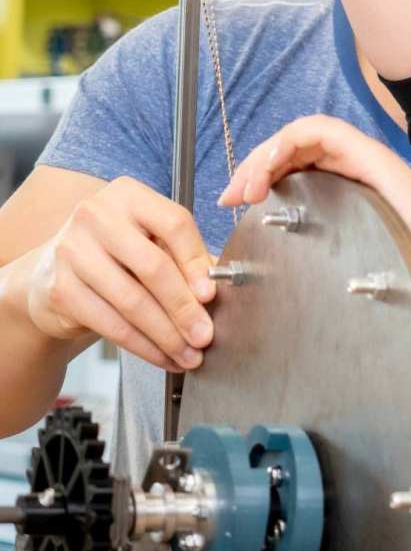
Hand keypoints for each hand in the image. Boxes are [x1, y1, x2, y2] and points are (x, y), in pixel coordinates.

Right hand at [26, 177, 214, 371]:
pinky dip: (142, 346)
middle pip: (153, 266)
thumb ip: (185, 256)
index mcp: (129, 195)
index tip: (211, 295)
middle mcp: (97, 216)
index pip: (174, 224)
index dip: (196, 262)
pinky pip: (111, 324)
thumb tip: (217, 289)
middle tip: (204, 335)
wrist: (52, 271)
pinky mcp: (61, 288)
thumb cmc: (117, 252)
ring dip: (166, 334)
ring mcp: (73, 251)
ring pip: (132, 301)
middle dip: (184, 308)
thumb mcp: (150, 240)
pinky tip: (161, 356)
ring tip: (189, 354)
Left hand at [220, 115, 410, 264]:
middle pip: (286, 146)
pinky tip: (271, 170)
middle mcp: (345, 159)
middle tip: (229, 197)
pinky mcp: (361, 148)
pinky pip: (315, 131)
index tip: (231, 203)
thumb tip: (281, 251)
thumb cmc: (398, 251)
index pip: (289, 163)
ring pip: (295, 134)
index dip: (257, 176)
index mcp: (339, 179)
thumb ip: (317, 233)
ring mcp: (355, 150)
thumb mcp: (341, 241)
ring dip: (264, 157)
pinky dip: (286, 145)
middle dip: (252, 167)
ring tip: (246, 190)